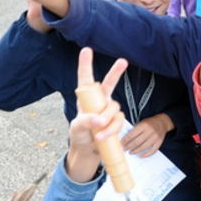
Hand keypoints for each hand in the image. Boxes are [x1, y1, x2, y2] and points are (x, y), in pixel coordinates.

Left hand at [68, 47, 126, 181]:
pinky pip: (118, 121)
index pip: (85, 78)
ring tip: (98, 132)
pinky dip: (111, 129)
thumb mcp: (76, 128)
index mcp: (86, 98)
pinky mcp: (116, 120)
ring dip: (107, 120)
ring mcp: (109, 110)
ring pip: (114, 108)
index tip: (87, 50)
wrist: (89, 150)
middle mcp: (100, 100)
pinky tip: (103, 137)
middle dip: (116, 72)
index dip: (86, 64)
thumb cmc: (80, 135)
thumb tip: (99, 119)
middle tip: (123, 61)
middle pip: (109, 83)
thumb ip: (85, 121)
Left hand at [122, 113, 173, 156]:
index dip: (124, 141)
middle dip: (128, 147)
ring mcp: (155, 137)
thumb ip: (134, 129)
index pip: (131, 135)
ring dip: (135, 151)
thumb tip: (125, 139)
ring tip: (130, 152)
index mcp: (144, 125)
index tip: (120, 144)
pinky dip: (146, 154)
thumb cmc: (150, 123)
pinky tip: (140, 155)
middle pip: (137, 142)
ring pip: (144, 147)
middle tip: (124, 149)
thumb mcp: (141, 122)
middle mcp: (150, 131)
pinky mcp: (159, 142)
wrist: (163, 122)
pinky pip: (152, 150)